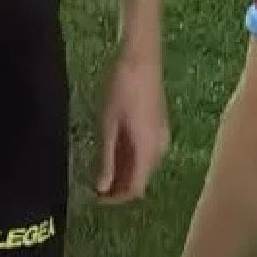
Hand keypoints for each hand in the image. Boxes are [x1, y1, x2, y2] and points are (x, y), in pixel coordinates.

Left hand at [95, 54, 169, 203]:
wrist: (141, 57)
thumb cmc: (121, 89)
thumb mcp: (108, 125)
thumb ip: (107, 158)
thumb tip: (103, 187)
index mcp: (148, 150)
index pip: (135, 188)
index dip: (116, 199)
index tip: (96, 199)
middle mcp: (160, 148)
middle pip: (141, 178)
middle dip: (119, 186)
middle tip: (95, 186)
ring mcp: (162, 135)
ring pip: (144, 165)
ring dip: (124, 172)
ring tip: (100, 169)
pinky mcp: (159, 124)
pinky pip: (146, 151)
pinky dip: (130, 157)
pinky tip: (113, 150)